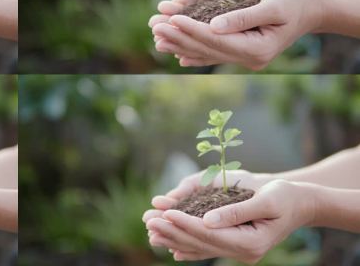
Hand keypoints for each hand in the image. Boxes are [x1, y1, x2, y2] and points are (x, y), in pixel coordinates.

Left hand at [144, 179, 315, 263]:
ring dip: (174, 239)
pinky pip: (207, 248)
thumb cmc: (285, 196)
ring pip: (200, 247)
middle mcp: (242, 251)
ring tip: (151, 231)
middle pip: (200, 242)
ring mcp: (238, 251)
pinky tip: (171, 248)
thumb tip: (206, 220)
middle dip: (172, 231)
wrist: (301, 203)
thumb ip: (236, 212)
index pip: (209, 233)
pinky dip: (188, 246)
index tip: (165, 212)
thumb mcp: (266, 200)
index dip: (185, 223)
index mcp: (249, 242)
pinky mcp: (234, 245)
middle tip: (148, 221)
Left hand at [150, 0, 324, 69]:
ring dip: (180, 45)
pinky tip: (176, 53)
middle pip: (206, 48)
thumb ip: (244, 17)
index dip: (191, 29)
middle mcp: (249, 60)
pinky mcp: (240, 54)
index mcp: (256, 49)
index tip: (171, 19)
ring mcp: (244, 60)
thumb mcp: (274, 5)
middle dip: (179, 37)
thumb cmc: (294, 3)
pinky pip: (213, 55)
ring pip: (206, 53)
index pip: (216, 40)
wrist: (309, 11)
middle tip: (155, 27)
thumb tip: (213, 26)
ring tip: (157, 38)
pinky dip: (194, 53)